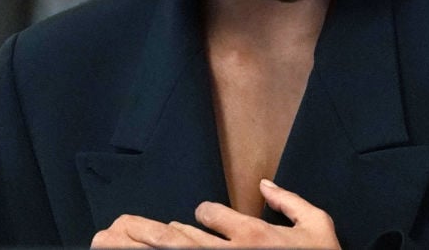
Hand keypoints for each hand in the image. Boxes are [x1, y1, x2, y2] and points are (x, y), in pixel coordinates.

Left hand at [91, 180, 340, 248]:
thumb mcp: (318, 225)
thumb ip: (291, 202)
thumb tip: (266, 185)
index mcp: (255, 234)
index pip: (213, 215)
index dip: (203, 214)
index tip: (199, 217)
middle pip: (180, 238)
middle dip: (146, 233)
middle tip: (112, 230)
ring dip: (142, 246)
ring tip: (110, 241)